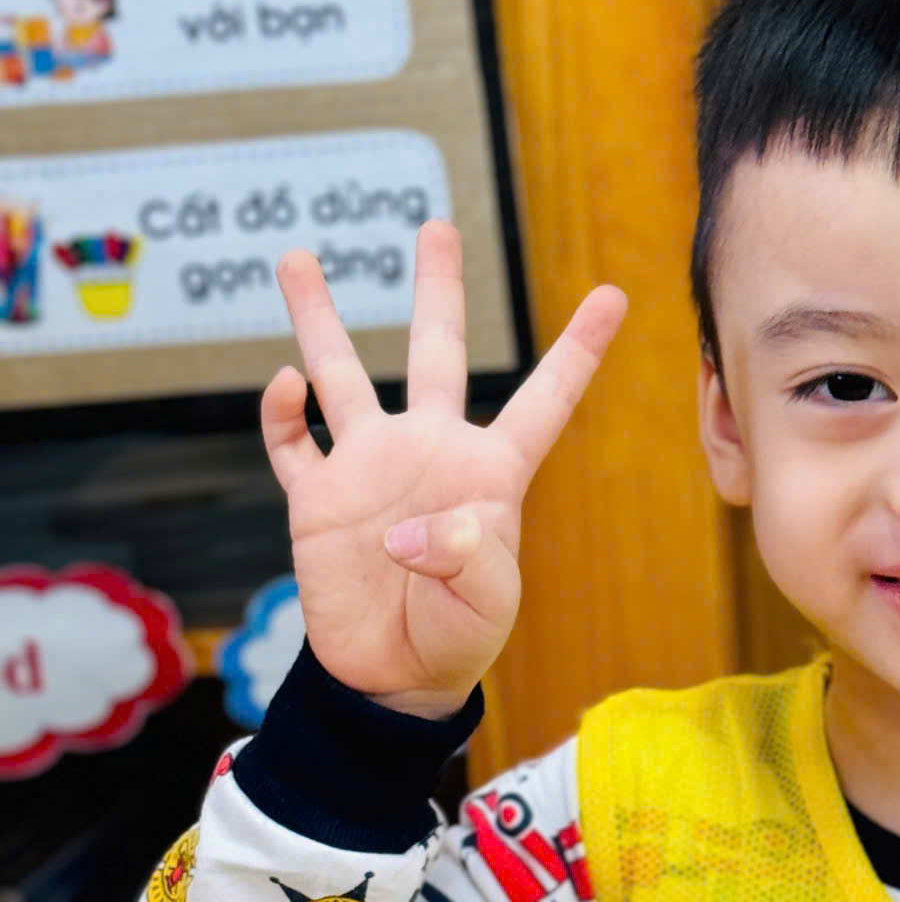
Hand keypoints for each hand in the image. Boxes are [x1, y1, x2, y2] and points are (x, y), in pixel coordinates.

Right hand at [262, 220, 626, 716]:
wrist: (390, 675)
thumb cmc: (455, 637)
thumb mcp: (484, 608)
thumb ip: (468, 562)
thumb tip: (413, 528)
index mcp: (491, 473)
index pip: (544, 400)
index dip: (579, 351)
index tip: (614, 297)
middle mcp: (430, 451)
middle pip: (435, 353)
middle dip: (438, 290)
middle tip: (436, 226)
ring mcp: (370, 467)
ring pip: (343, 375)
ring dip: (320, 320)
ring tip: (299, 259)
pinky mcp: (318, 497)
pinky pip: (293, 441)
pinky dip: (282, 413)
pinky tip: (283, 384)